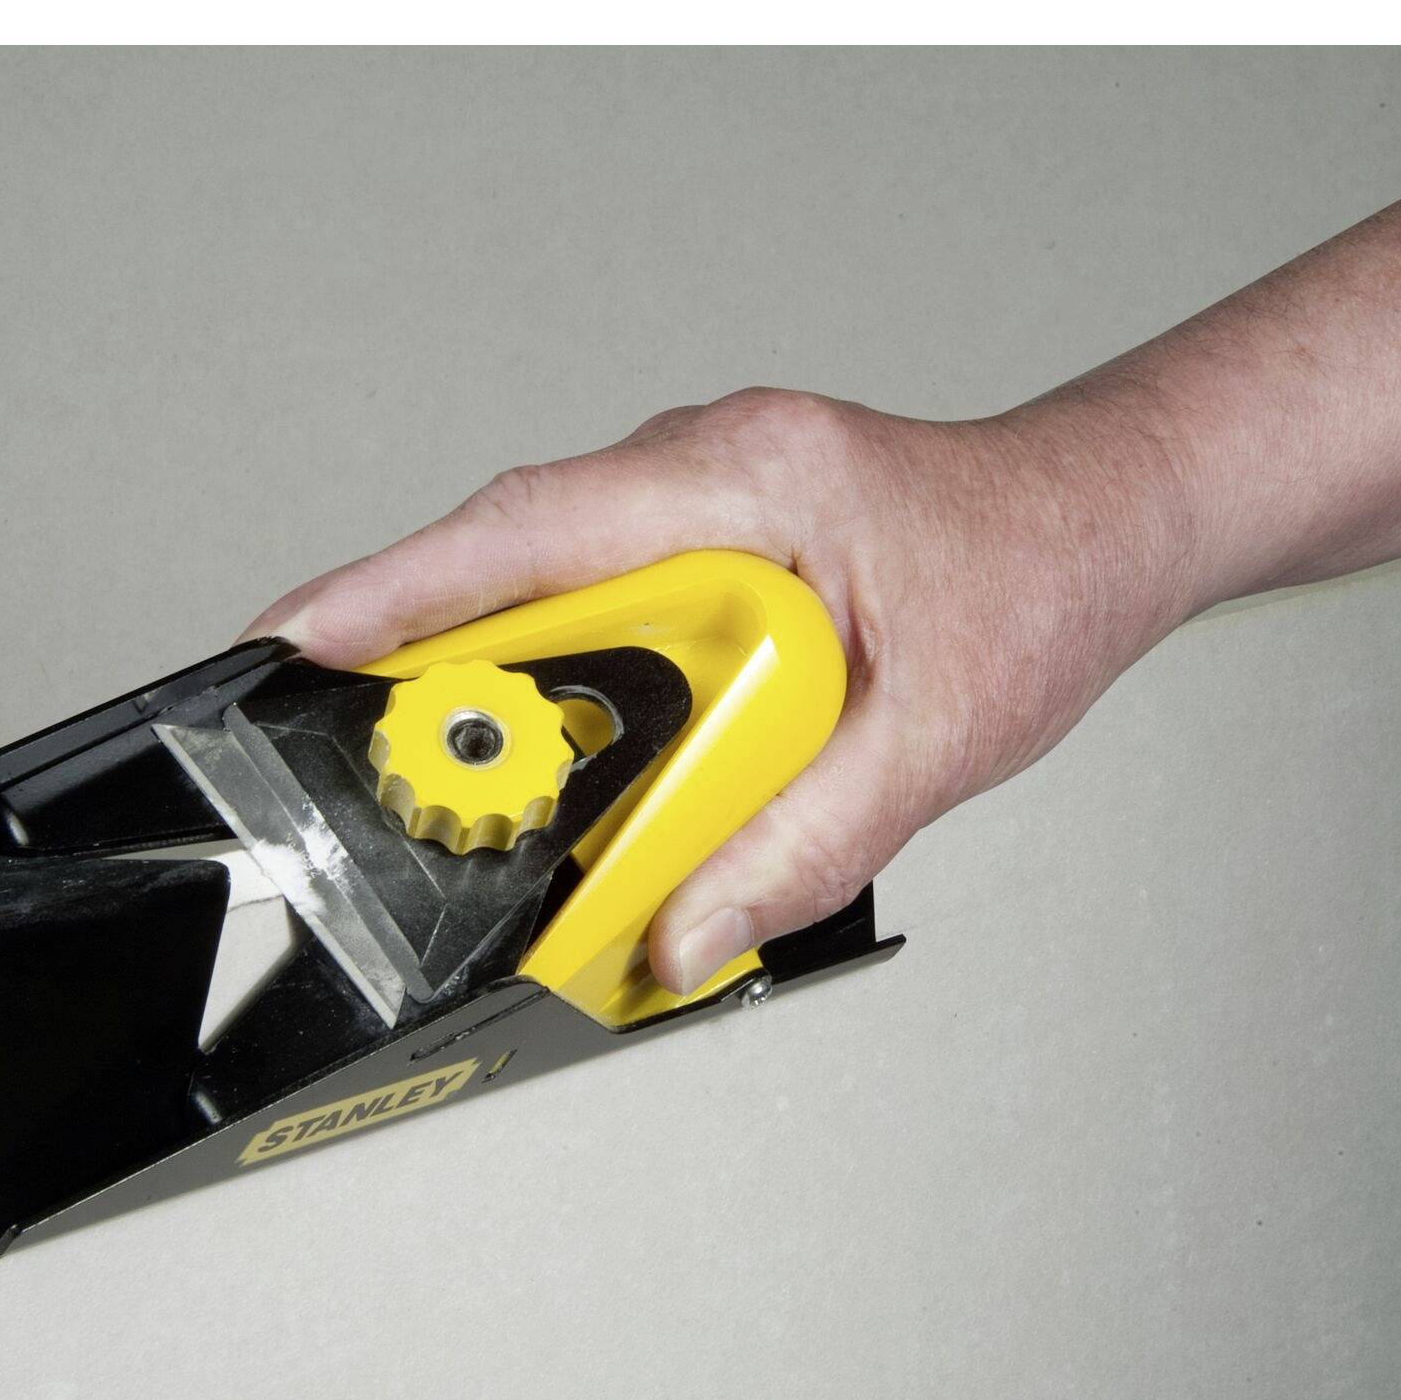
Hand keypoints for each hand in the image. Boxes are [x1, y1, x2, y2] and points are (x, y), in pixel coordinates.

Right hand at [245, 386, 1199, 994]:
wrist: (1100, 518)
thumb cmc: (1036, 578)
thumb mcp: (937, 738)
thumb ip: (804, 845)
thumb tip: (680, 934)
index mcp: (753, 478)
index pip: (538, 529)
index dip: (400, 589)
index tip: (299, 641)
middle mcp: (703, 465)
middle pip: (509, 553)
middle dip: (406, 645)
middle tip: (349, 754)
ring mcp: (692, 494)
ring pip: (536, 573)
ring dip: (480, 668)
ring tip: (445, 778)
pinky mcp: (695, 536)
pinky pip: (586, 594)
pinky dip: (546, 669)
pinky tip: (546, 745)